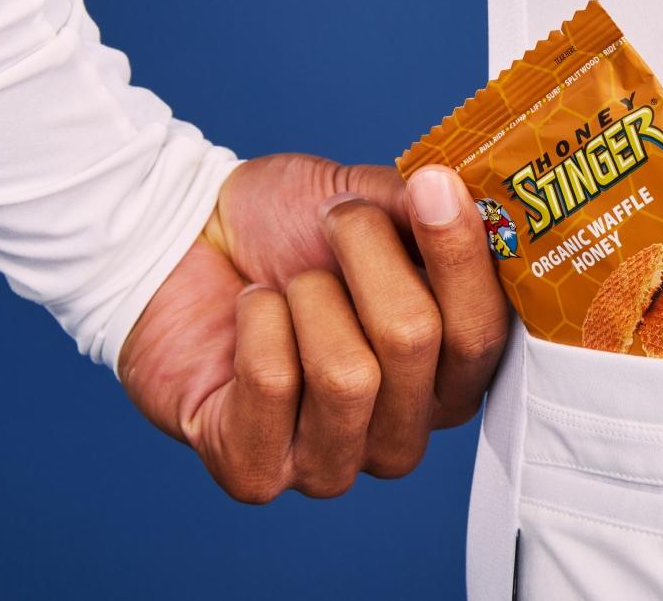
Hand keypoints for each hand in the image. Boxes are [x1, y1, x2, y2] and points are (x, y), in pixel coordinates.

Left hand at [117, 154, 509, 502]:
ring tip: (285, 285)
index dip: (462, 258)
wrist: (177, 243)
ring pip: (345, 373)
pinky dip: (255, 322)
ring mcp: (334, 465)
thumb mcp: (369, 199)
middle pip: (415, 341)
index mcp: (450, 377)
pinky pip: (271, 383)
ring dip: (307, 296)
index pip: (484, 333)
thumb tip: (459, 191)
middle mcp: (405, 434)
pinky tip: (247, 313)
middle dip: (365, 256)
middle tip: (333, 222)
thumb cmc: (284, 230)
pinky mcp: (257, 475)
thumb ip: (424, 207)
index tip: (433, 187)